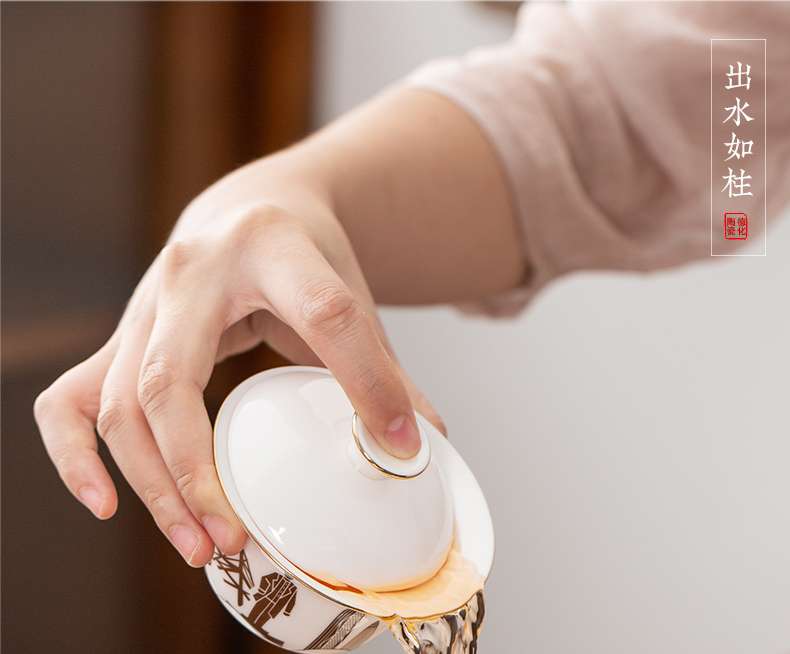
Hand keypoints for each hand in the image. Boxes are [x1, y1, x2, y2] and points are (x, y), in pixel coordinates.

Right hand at [34, 185, 444, 566]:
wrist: (248, 209)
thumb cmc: (303, 254)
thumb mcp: (349, 292)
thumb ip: (383, 365)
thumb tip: (422, 445)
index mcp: (272, 246)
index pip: (324, 314)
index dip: (366, 382)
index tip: (399, 444)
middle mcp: (193, 270)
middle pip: (170, 377)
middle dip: (195, 470)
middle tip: (233, 538)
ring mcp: (146, 303)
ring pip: (120, 402)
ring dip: (152, 483)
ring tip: (199, 545)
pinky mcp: (123, 333)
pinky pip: (72, 398)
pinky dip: (77, 455)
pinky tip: (107, 506)